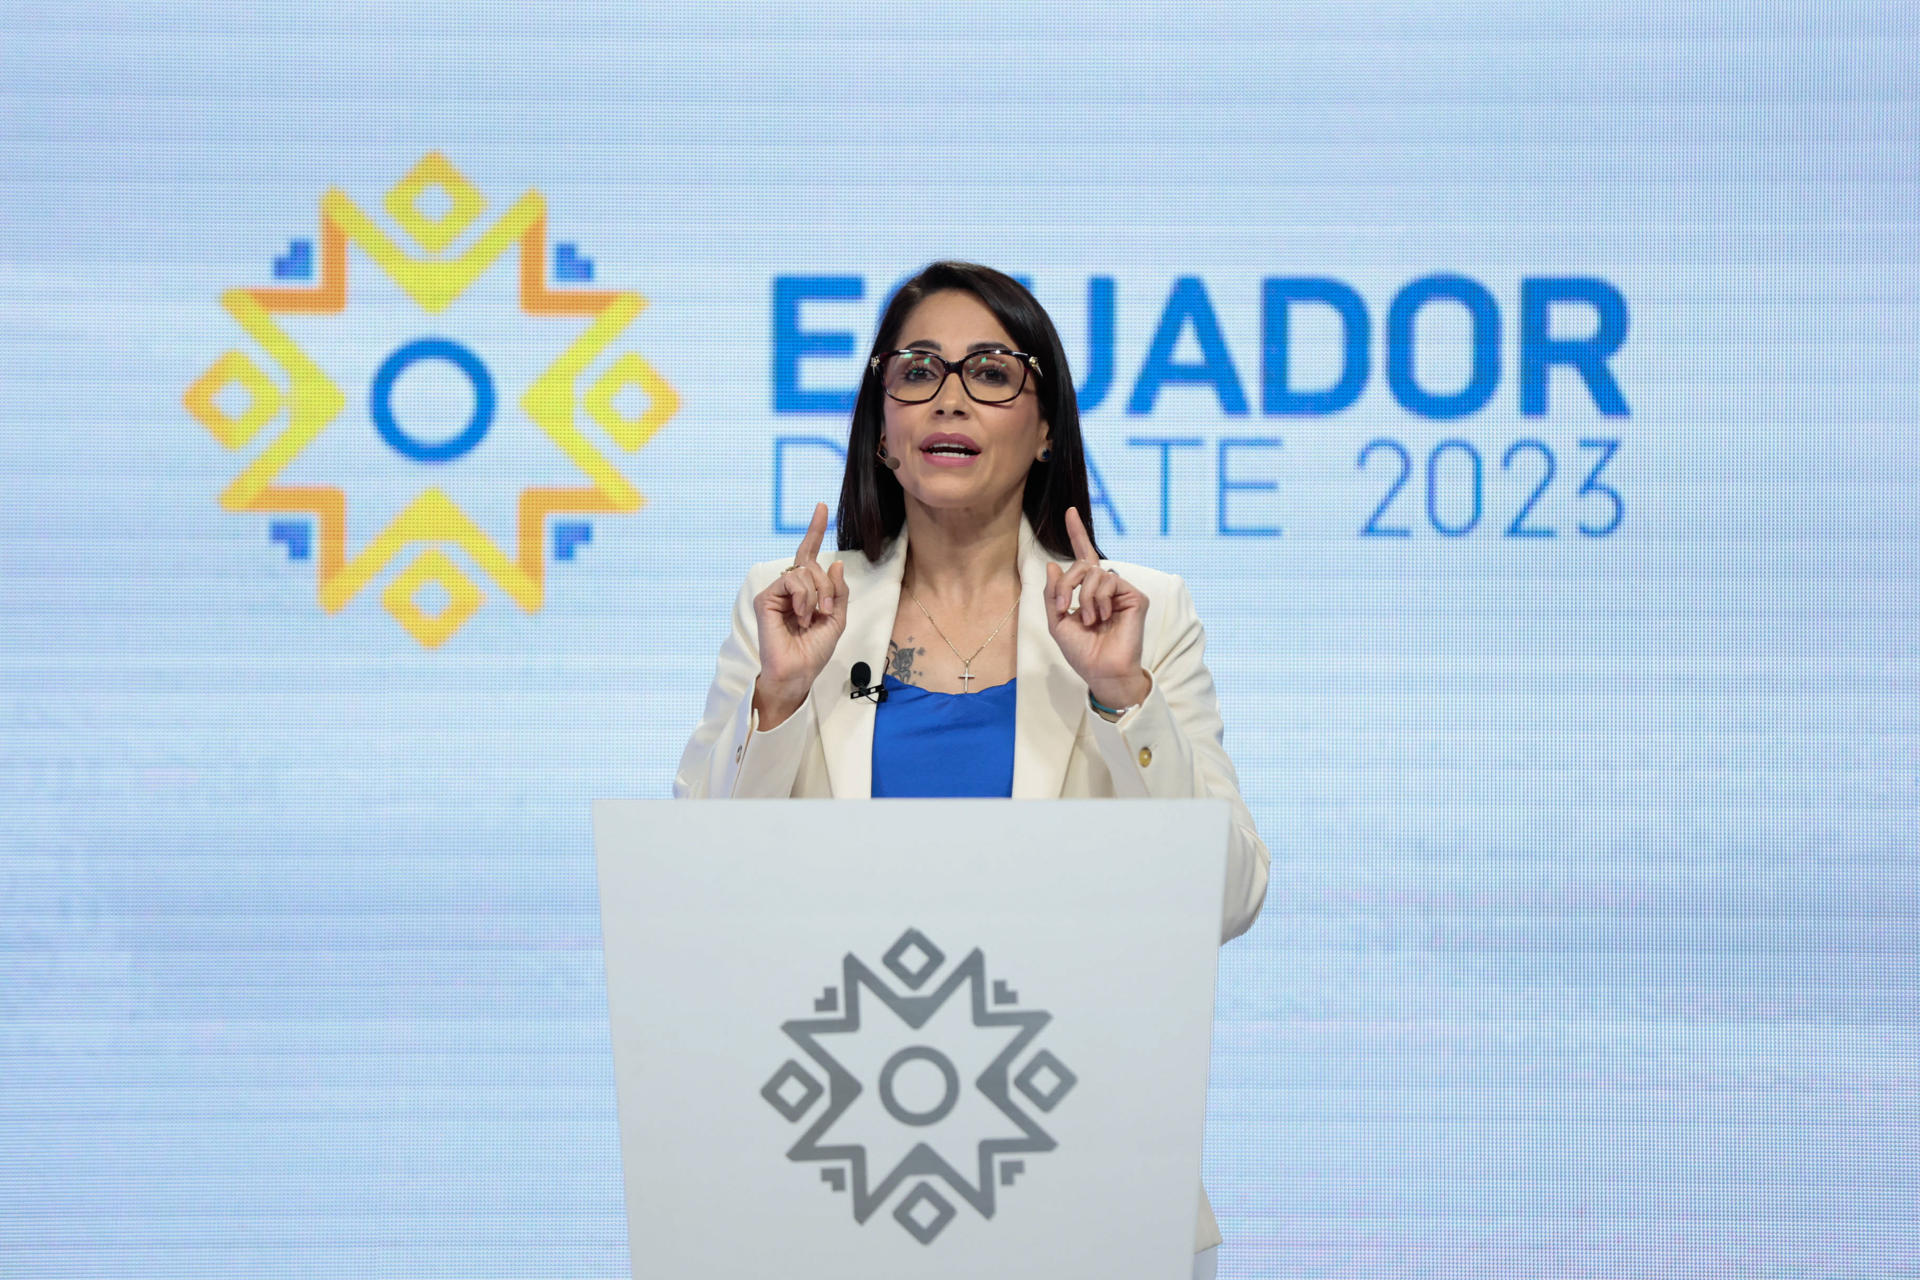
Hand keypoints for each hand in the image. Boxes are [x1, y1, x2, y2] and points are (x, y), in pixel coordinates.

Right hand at [752, 502, 847, 726]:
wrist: (799, 673)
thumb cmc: (814, 651)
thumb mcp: (836, 619)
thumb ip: (838, 591)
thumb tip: (836, 562)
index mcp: (805, 592)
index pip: (809, 556)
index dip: (815, 531)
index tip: (822, 507)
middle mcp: (789, 589)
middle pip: (812, 564)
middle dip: (827, 585)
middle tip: (826, 609)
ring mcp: (777, 593)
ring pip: (804, 571)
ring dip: (817, 593)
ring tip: (813, 615)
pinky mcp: (766, 599)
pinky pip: (792, 581)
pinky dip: (803, 597)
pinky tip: (801, 615)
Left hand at [1045, 507, 1149, 709]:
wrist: (1101, 671)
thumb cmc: (1081, 652)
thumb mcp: (1056, 621)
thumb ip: (1052, 593)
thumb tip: (1052, 564)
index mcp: (1088, 592)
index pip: (1083, 557)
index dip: (1076, 533)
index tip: (1070, 512)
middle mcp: (1106, 588)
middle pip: (1082, 565)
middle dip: (1066, 584)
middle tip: (1062, 608)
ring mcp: (1122, 591)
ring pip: (1095, 573)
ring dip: (1083, 597)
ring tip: (1088, 620)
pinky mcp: (1135, 597)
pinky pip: (1110, 581)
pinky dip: (1098, 599)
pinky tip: (1102, 617)